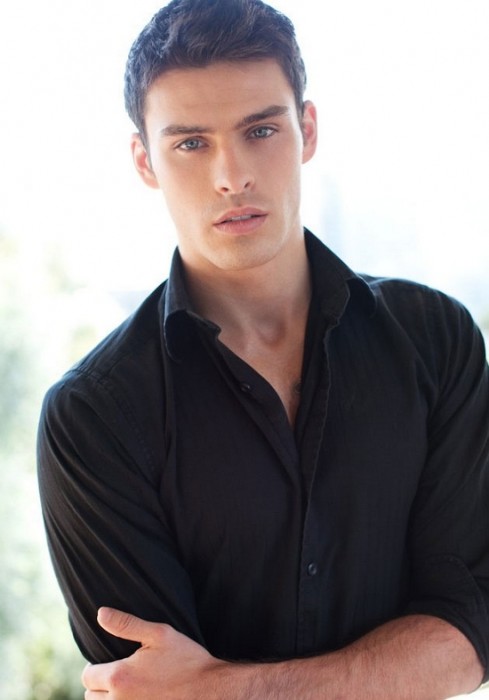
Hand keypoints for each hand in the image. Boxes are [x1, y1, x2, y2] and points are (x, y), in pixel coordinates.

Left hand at [82, 607, 224, 698]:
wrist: (211, 691)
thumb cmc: (186, 660)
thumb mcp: (159, 634)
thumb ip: (126, 624)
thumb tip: (100, 613)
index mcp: (120, 677)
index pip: (87, 677)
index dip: (94, 667)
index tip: (109, 661)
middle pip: (91, 696)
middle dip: (100, 685)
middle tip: (120, 674)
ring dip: (108, 699)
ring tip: (128, 687)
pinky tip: (137, 697)